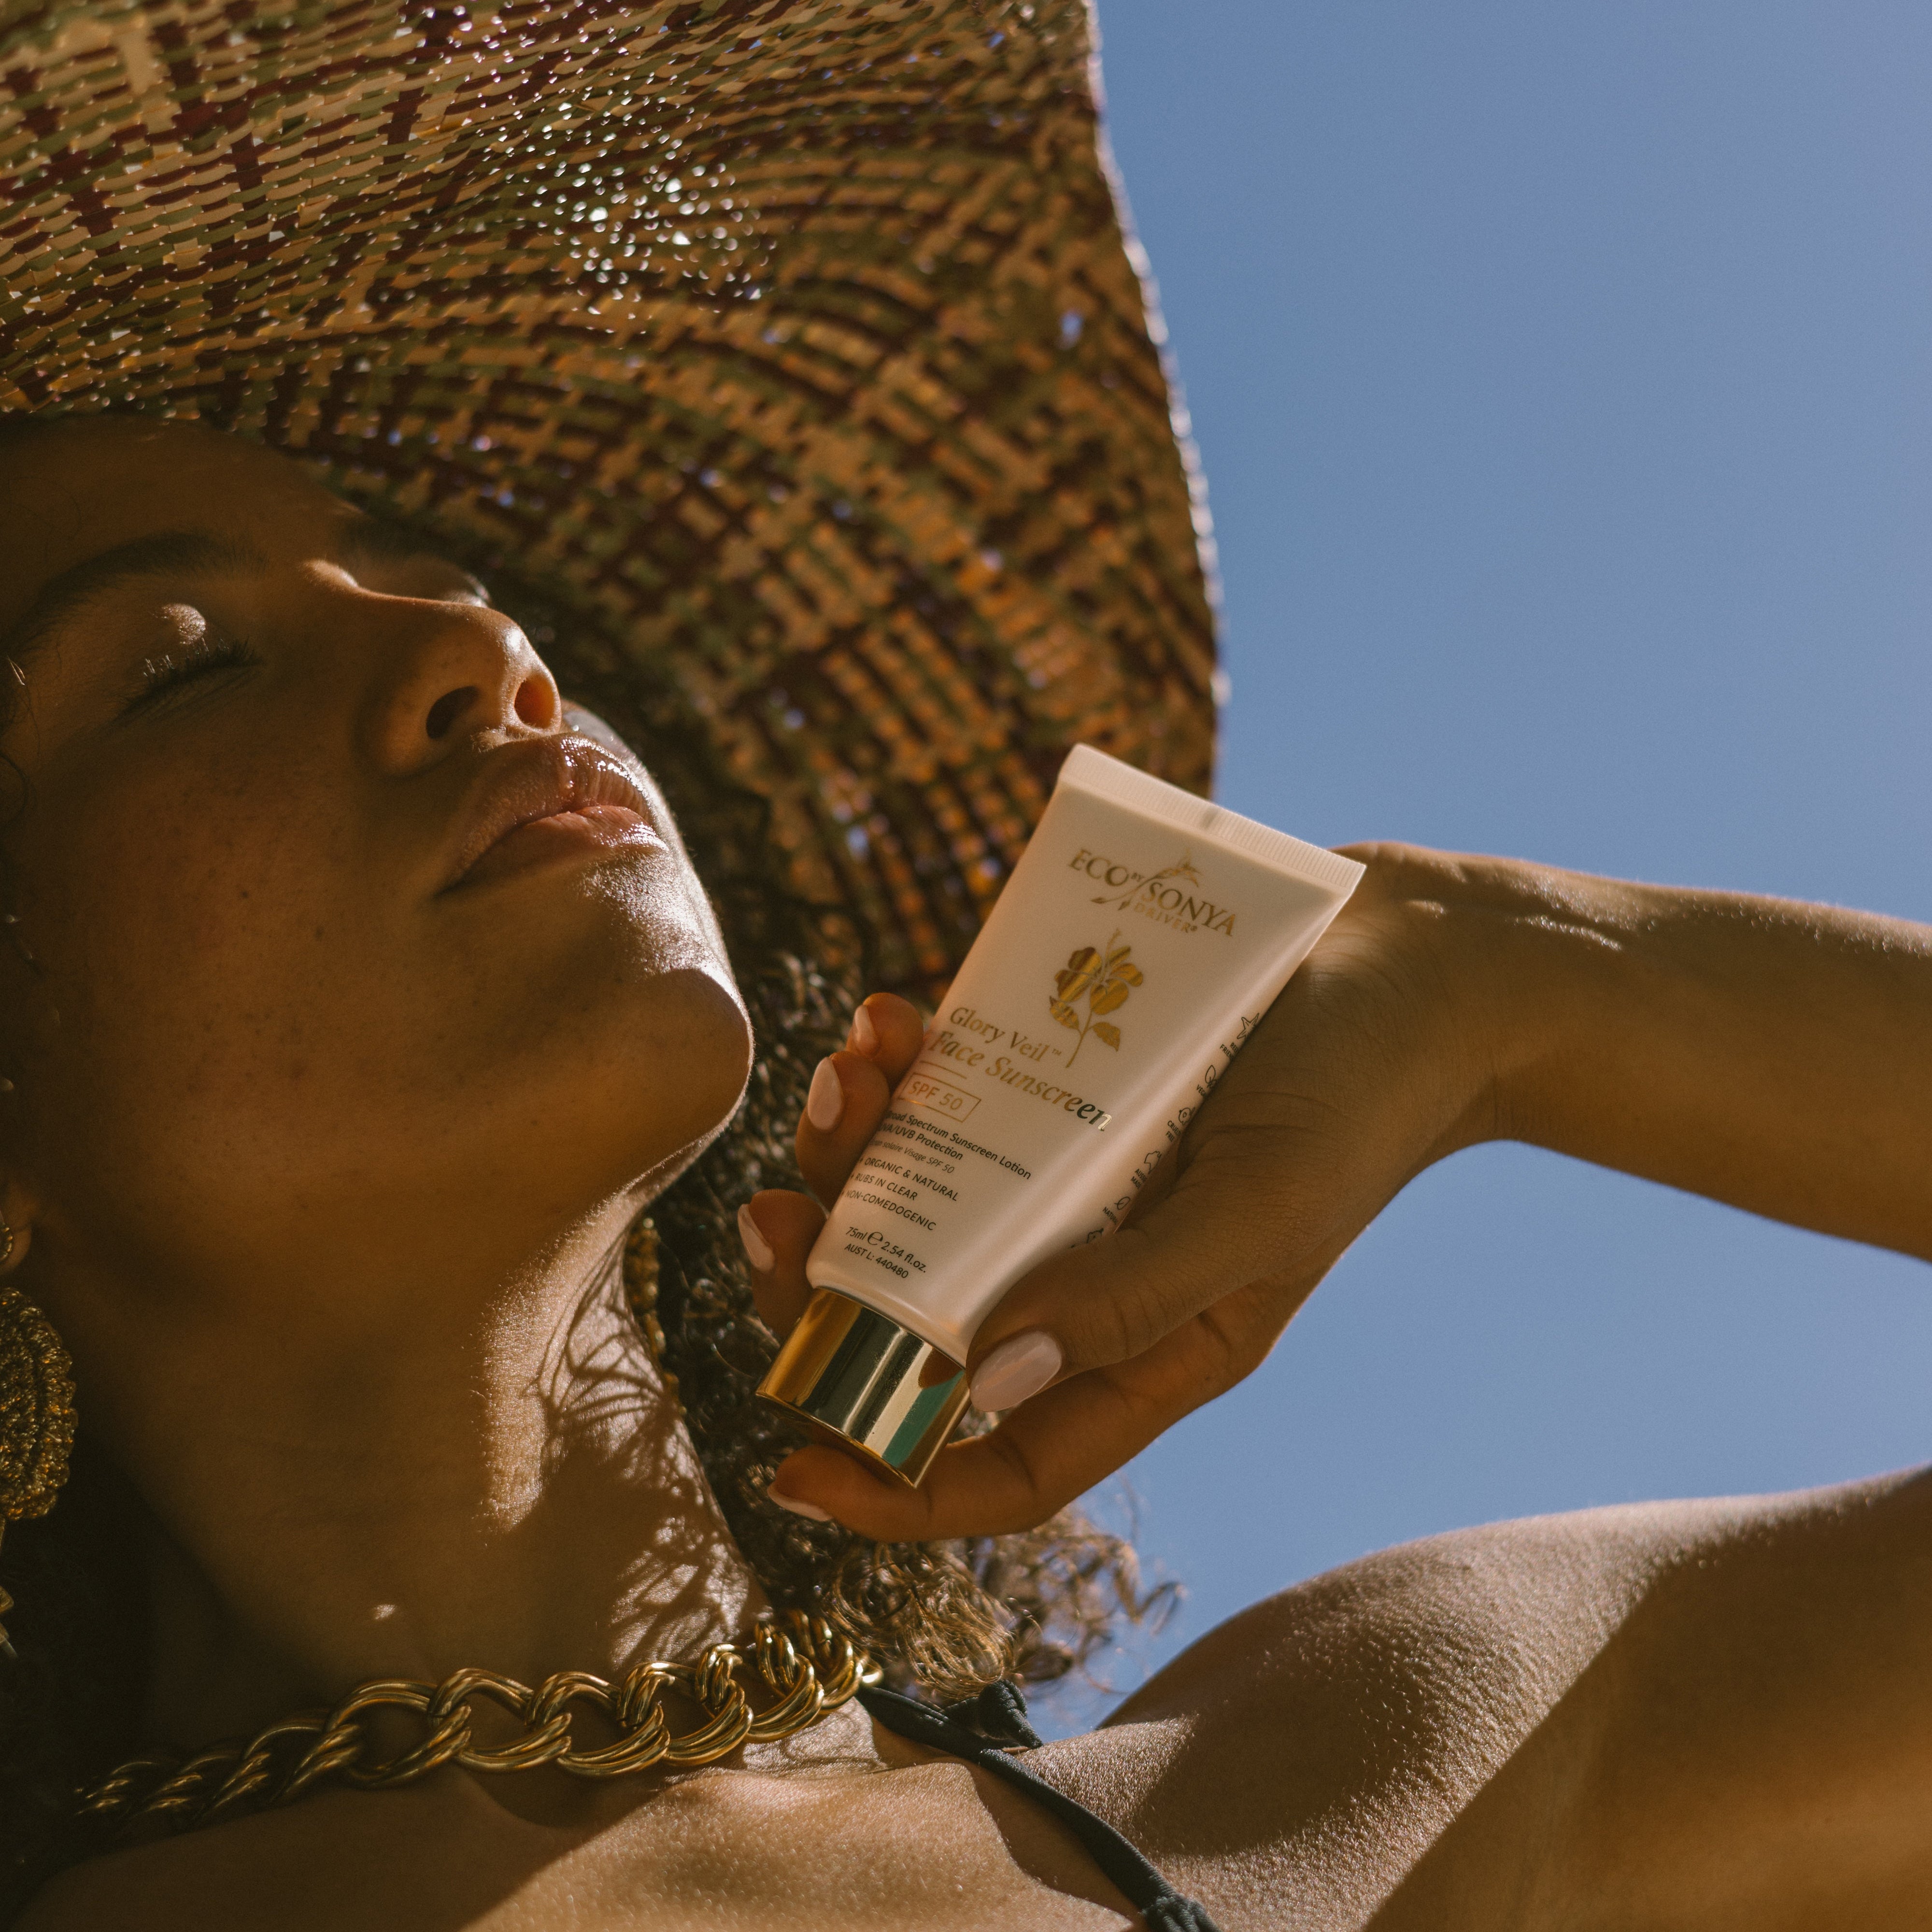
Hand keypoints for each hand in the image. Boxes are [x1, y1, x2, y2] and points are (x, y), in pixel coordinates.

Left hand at [741, 845, 1503, 1539]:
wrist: (1410, 956)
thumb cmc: (1357, 1098)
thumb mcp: (1256, 1215)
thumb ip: (1130, 1302)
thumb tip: (976, 1381)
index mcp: (1149, 1349)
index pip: (1008, 1461)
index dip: (898, 1484)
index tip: (792, 1465)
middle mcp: (1089, 1272)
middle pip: (921, 1317)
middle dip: (825, 1278)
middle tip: (769, 1212)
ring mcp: (1064, 1173)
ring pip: (915, 1196)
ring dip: (852, 1146)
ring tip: (848, 1070)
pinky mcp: (1056, 1076)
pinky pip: (946, 1092)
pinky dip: (901, 1062)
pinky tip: (893, 1015)